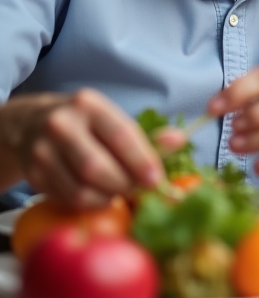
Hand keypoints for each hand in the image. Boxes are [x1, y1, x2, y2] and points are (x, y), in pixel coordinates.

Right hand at [9, 90, 162, 209]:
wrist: (29, 124)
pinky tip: (97, 195)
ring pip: (79, 190)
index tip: (157, 181)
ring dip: (106, 199)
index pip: (120, 136)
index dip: (141, 162)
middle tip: (138, 190)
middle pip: (96, 168)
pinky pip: (66, 199)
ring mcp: (41, 151)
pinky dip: (88, 204)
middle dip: (123, 185)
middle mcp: (61, 125)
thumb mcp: (112, 119)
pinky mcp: (33, 175)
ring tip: (118, 193)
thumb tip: (179, 140)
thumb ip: (146, 135)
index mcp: (88, 105)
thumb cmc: (85, 124)